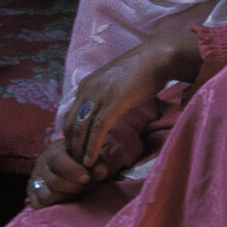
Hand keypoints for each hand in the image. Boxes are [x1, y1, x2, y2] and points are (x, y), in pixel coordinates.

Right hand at [23, 136, 99, 208]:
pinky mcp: (33, 196)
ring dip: (66, 199)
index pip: (56, 159)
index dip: (72, 170)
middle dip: (74, 187)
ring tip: (78, 195)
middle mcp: (41, 166)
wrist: (72, 167)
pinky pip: (39, 207)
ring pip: (46, 197)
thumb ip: (97, 165)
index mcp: (53, 151)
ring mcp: (35, 181)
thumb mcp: (91, 158)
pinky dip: (53, 208)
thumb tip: (100, 174)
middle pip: (53, 182)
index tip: (87, 177)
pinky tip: (67, 204)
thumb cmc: (84, 162)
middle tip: (87, 188)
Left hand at [45, 29, 203, 189]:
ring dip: (80, 150)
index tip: (76, 153)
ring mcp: (100, 95)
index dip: (70, 138)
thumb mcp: (114, 83)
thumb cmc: (141, 71)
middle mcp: (88, 89)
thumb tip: (101, 113)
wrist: (157, 58)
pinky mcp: (114, 102)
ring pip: (81, 128)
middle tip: (76, 165)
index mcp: (86, 85)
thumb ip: (103, 96)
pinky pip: (98, 128)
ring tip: (82, 168)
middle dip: (72, 147)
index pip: (69, 116)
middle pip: (71, 124)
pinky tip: (91, 159)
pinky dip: (92, 146)